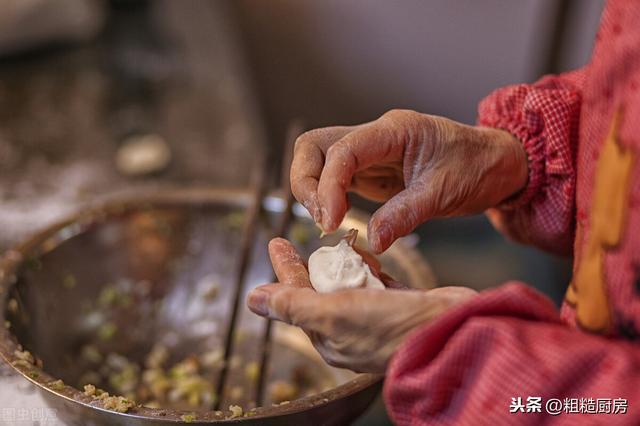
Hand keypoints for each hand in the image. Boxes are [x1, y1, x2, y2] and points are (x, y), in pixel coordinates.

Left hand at [246, 238, 476, 372]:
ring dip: (340, 262)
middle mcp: (351, 328)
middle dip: (307, 265)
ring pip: (349, 283)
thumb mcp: (333, 314)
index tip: (275, 242)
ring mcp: (377, 316)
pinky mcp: (402, 304)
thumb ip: (293, 304)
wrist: (452, 332)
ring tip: (336, 242)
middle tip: (291, 239)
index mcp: (329, 336)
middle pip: (320, 289)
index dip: (284, 269)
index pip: (296, 297)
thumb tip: (252, 299)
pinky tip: (367, 252)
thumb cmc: (391, 328)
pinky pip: (378, 281)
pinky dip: (370, 265)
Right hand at [291, 109, 527, 252]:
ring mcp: (369, 153)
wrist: (496, 164)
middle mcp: (374, 136)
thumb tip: (372, 240)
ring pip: (319, 162)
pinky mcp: (370, 172)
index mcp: (393, 130)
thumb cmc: (477, 167)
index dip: (328, 186)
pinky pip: (335, 180)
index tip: (331, 222)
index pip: (341, 150)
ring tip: (328, 223)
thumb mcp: (444, 192)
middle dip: (306, 183)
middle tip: (323, 220)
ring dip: (313, 192)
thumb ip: (405, 214)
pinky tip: (336, 221)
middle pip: (314, 146)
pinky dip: (327, 199)